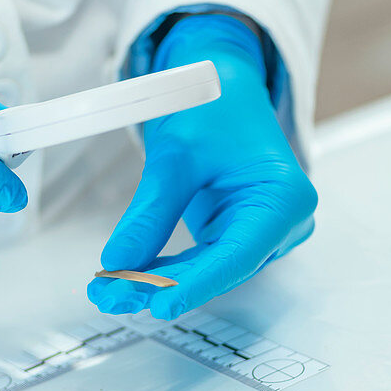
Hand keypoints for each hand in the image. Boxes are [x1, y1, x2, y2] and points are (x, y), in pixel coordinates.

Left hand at [89, 14, 316, 318]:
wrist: (225, 85)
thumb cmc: (213, 106)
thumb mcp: (176, 154)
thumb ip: (151, 213)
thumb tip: (117, 262)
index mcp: (283, 198)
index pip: (236, 255)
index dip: (196, 284)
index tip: (159, 305)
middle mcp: (282, 223)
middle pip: (219, 269)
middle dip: (161, 285)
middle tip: (108, 294)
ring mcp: (263, 233)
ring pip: (206, 270)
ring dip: (157, 281)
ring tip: (106, 289)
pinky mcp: (240, 236)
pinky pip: (201, 260)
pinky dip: (165, 269)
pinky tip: (127, 276)